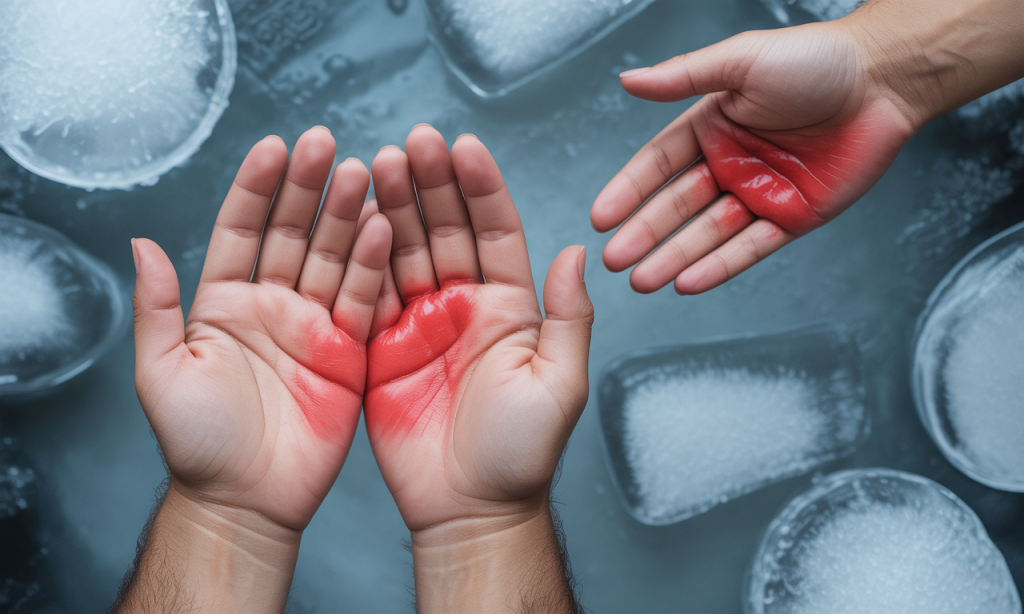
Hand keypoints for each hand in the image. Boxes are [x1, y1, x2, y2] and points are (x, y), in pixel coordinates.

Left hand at [132, 127, 390, 531]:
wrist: (248, 500)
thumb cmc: (198, 443)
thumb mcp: (162, 372)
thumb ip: (157, 308)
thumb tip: (140, 244)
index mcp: (225, 303)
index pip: (241, 231)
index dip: (256, 189)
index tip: (274, 147)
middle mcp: (272, 305)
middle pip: (292, 233)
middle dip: (308, 188)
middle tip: (326, 144)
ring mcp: (313, 326)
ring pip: (331, 257)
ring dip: (345, 215)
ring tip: (361, 172)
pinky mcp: (349, 351)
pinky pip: (362, 300)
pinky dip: (373, 265)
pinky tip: (383, 227)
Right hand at [365, 125, 592, 611]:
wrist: (468, 510)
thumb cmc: (521, 454)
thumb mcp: (558, 383)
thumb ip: (567, 317)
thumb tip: (577, 251)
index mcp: (510, 307)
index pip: (496, 231)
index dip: (480, 187)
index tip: (463, 146)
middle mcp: (465, 306)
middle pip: (446, 229)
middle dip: (431, 183)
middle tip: (412, 142)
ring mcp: (421, 324)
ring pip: (406, 251)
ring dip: (394, 206)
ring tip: (377, 162)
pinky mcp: (382, 347)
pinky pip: (370, 293)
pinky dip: (362, 257)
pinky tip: (355, 219)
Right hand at [592, 22, 915, 293]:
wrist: (884, 79)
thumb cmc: (816, 59)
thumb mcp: (740, 62)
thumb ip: (682, 77)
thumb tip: (627, 81)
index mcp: (711, 127)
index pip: (657, 166)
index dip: (627, 191)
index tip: (601, 219)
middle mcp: (730, 163)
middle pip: (676, 207)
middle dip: (644, 235)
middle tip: (614, 261)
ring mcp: (760, 193)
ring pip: (707, 234)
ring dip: (673, 258)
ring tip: (641, 281)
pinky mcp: (793, 217)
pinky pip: (750, 248)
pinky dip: (720, 266)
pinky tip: (688, 282)